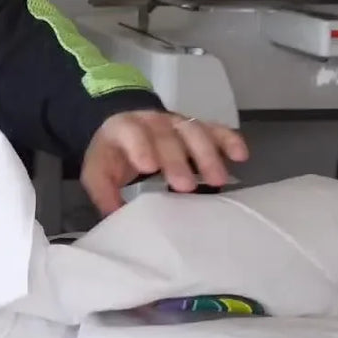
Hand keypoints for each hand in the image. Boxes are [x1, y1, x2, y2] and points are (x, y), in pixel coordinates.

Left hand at [81, 110, 248, 214]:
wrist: (125, 130)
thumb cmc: (113, 155)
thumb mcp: (98, 172)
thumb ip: (103, 192)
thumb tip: (115, 215)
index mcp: (124, 128)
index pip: (131, 133)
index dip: (141, 147)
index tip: (149, 167)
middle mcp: (153, 122)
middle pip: (167, 136)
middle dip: (177, 160)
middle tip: (186, 186)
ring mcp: (178, 123)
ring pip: (195, 131)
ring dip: (207, 154)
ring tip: (218, 180)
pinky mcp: (198, 128)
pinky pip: (216, 130)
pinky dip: (229, 140)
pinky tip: (240, 156)